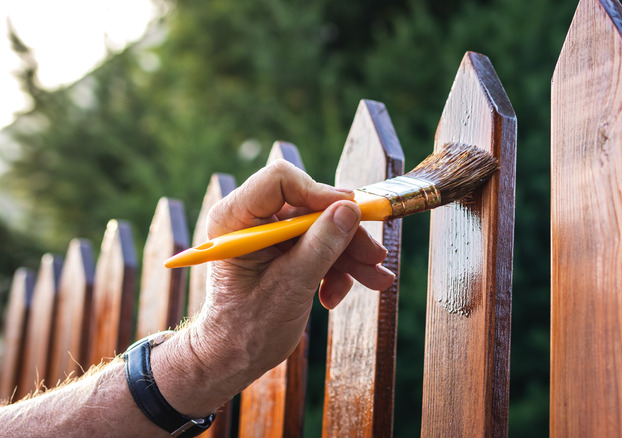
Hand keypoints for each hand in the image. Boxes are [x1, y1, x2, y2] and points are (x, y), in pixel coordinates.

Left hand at [189, 160, 394, 389]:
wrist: (234, 358)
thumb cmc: (246, 328)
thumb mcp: (290, 287)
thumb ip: (321, 246)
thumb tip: (350, 209)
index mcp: (235, 219)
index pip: (280, 181)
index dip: (319, 193)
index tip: (352, 212)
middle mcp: (251, 219)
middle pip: (310, 206)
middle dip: (345, 233)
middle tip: (375, 255)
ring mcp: (269, 234)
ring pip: (321, 227)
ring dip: (349, 255)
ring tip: (376, 280)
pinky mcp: (284, 249)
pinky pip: (320, 245)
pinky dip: (336, 269)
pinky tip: (335, 296)